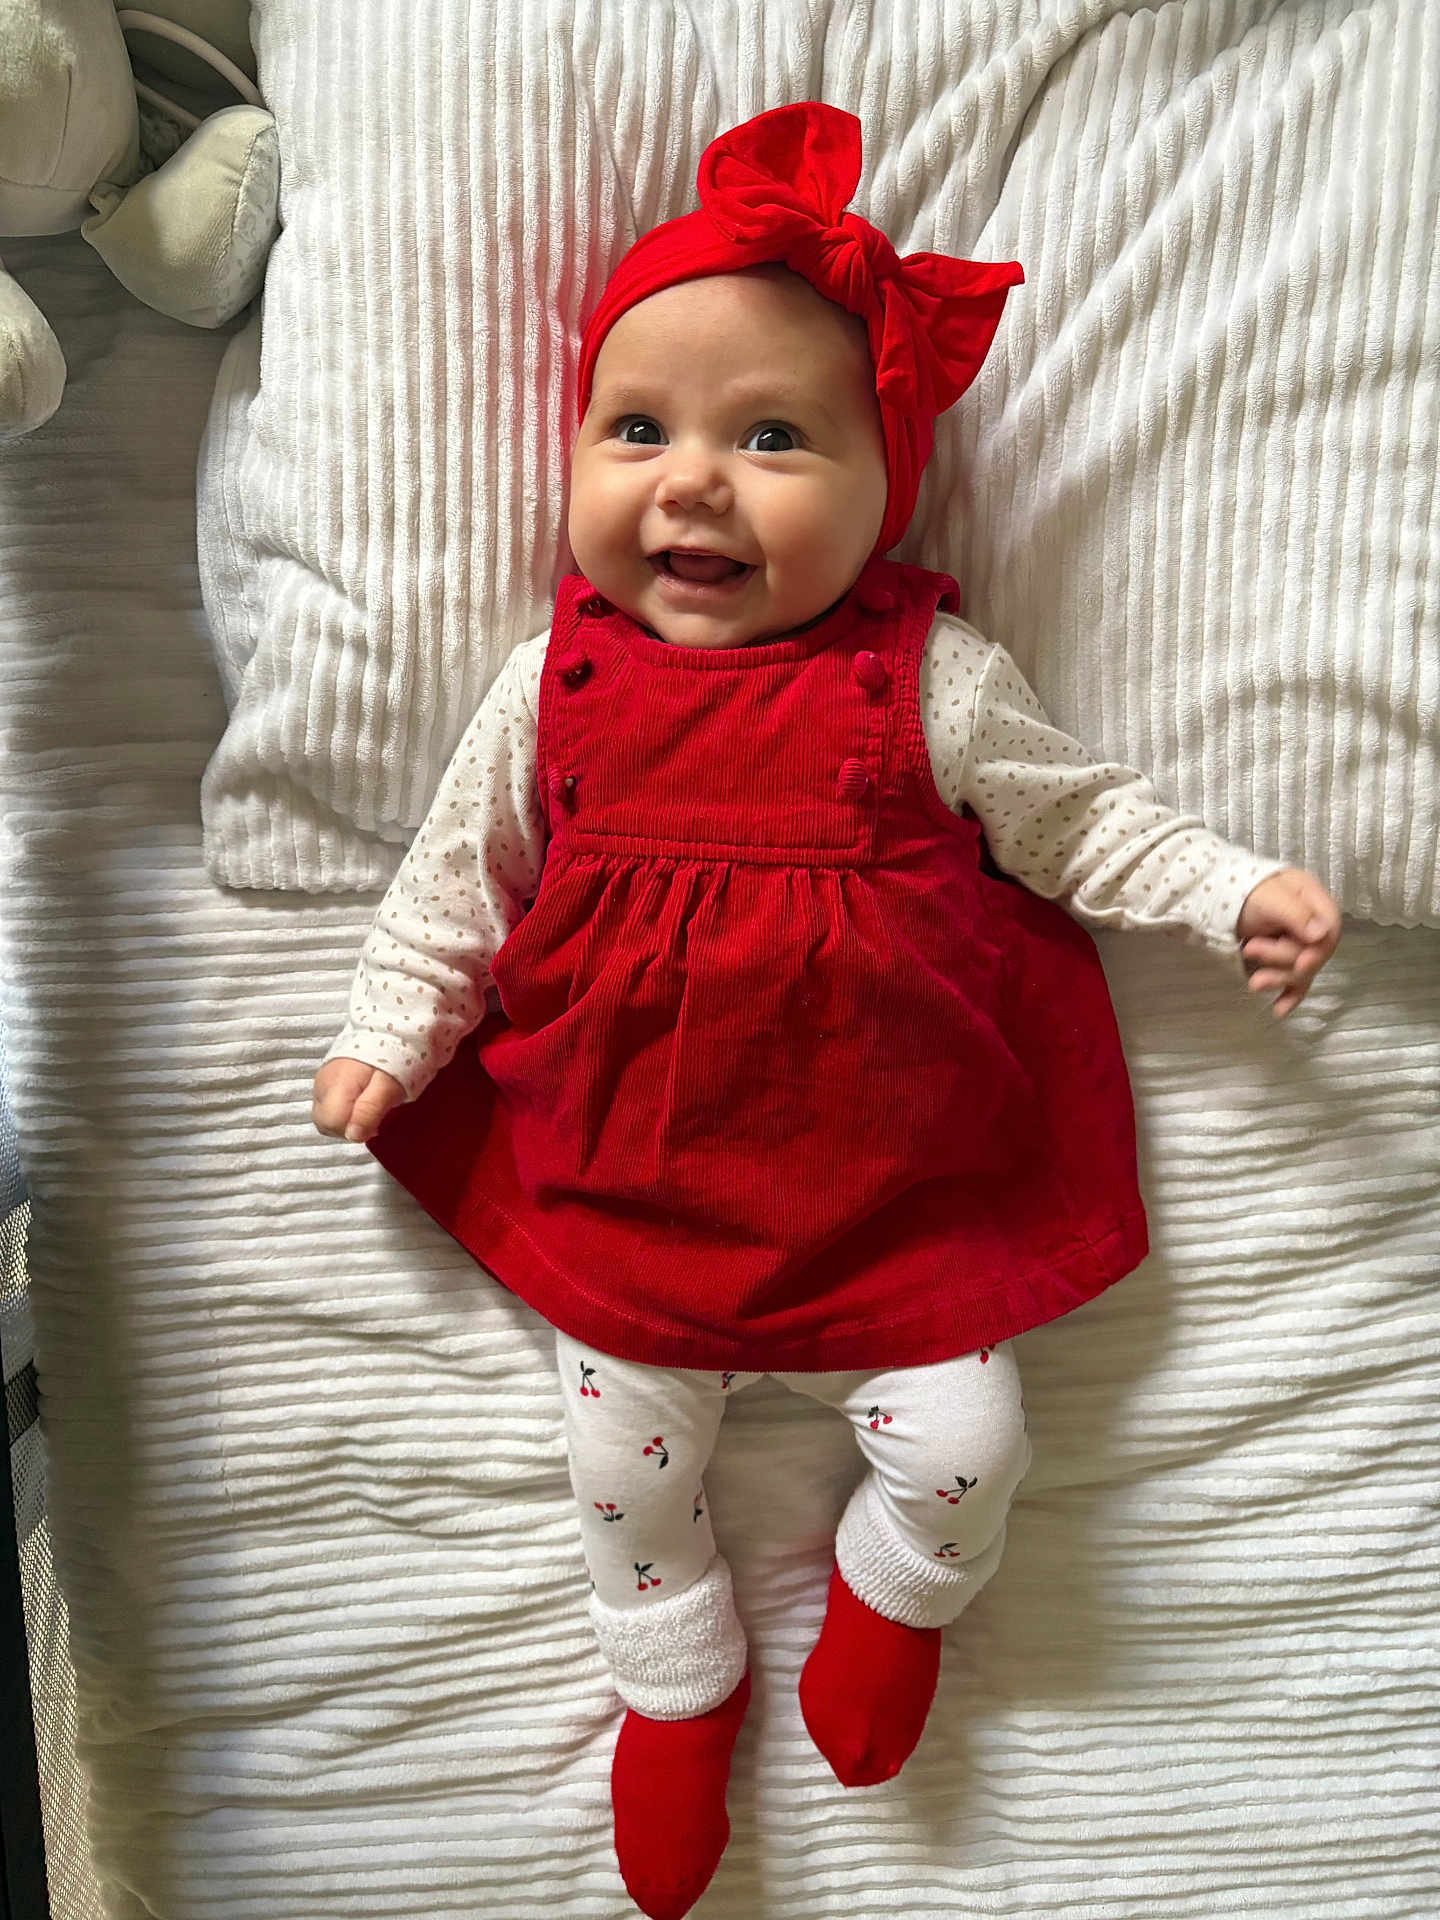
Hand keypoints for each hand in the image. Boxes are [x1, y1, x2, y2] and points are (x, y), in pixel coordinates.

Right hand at [312, 1057, 405, 1141]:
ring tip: (369, 1107)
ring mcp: (322, 1079)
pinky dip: (343, 1106)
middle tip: (372, 1118)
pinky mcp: (327, 1076)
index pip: (331, 1124)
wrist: (391, 1027)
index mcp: (337, 1086)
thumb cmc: (393, 1058)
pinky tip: (362, 1098)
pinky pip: (329, 1101)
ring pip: (324, 1113)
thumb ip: (369, 1111)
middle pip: (324, 1122)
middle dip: (347, 1127)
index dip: (353, 1131)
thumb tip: (353, 1136)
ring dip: (345, 1118)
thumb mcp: (388, 1087)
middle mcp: (323, 1084)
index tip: (374, 1124)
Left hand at [1236, 869, 1341, 1017]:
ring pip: (1301, 971)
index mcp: (1315, 902)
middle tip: (1250, 949)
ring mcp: (1301, 944)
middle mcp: (1313, 925)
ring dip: (1278, 978)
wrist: (1220, 897)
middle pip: (1313, 953)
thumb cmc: (1246, 892)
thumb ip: (1296, 914)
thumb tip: (1321, 936)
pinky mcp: (1287, 961)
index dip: (1317, 952)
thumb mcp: (1270, 898)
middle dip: (1282, 959)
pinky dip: (1288, 996)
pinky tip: (1280, 1011)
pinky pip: (1295, 982)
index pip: (1330, 930)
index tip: (1301, 965)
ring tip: (1254, 983)